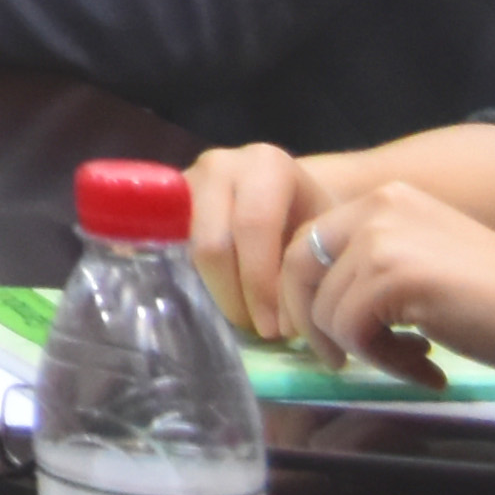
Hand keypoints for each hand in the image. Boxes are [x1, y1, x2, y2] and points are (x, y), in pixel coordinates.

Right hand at [189, 141, 362, 348]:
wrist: (293, 193)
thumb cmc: (316, 217)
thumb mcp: (322, 237)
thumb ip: (305, 270)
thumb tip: (282, 325)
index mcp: (266, 165)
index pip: (253, 227)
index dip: (261, 283)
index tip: (278, 329)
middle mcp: (221, 165)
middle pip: (213, 243)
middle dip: (238, 296)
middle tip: (263, 329)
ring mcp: (190, 181)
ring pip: (192, 252)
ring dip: (221, 294)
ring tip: (251, 318)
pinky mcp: (172, 204)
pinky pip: (179, 253)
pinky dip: (205, 283)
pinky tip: (231, 301)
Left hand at [279, 181, 494, 384]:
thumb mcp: (425, 262)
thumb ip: (375, 267)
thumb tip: (323, 304)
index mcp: (383, 200)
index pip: (307, 242)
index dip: (306, 295)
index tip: (329, 335)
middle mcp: (375, 208)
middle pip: (298, 268)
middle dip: (312, 322)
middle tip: (343, 359)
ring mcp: (382, 238)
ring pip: (325, 308)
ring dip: (363, 350)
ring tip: (412, 364)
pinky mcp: (394, 276)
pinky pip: (352, 330)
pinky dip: (383, 361)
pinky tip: (426, 370)